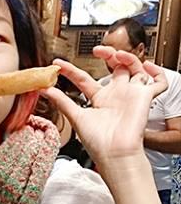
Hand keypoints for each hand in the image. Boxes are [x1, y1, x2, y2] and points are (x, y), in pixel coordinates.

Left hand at [43, 47, 167, 170]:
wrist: (114, 153)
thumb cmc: (98, 142)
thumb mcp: (75, 117)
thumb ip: (61, 101)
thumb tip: (43, 89)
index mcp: (99, 100)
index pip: (84, 79)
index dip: (71, 70)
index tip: (58, 64)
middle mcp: (116, 95)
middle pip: (116, 67)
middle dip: (109, 55)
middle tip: (97, 50)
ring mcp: (131, 95)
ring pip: (136, 68)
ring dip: (128, 58)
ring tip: (116, 54)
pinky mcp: (145, 98)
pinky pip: (159, 82)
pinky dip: (157, 72)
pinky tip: (147, 65)